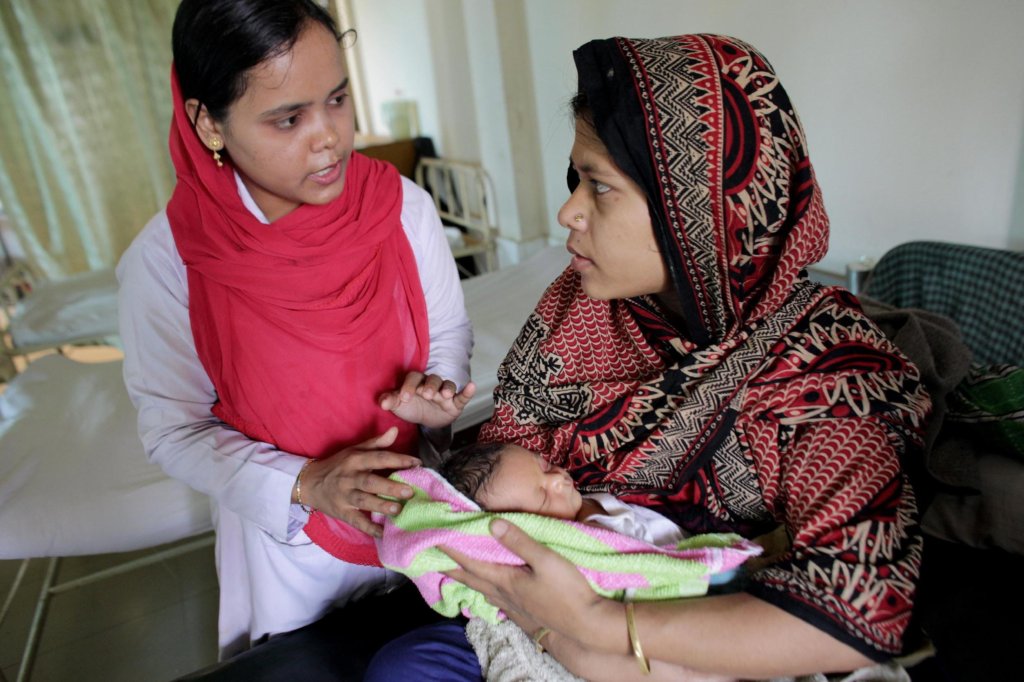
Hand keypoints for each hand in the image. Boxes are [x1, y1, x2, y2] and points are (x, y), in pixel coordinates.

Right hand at [297, 427, 419, 537]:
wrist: (309, 483)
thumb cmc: (337, 465)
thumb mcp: (354, 451)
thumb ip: (377, 443)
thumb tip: (395, 430)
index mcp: (355, 460)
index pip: (378, 458)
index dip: (398, 460)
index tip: (417, 463)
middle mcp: (349, 478)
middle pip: (370, 482)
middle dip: (390, 487)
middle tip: (410, 491)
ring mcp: (344, 496)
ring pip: (363, 501)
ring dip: (381, 506)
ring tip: (398, 510)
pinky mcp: (341, 512)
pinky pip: (356, 521)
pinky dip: (369, 528)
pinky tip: (384, 533)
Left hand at [378, 371, 476, 427]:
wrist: (426, 420)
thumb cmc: (412, 407)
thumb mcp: (399, 405)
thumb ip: (390, 401)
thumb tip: (382, 403)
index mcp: (416, 382)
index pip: (413, 378)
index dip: (409, 386)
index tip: (404, 398)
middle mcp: (431, 384)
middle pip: (432, 379)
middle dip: (430, 386)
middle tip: (426, 395)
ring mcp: (445, 393)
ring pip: (447, 385)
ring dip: (446, 388)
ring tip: (445, 394)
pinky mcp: (456, 403)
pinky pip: (463, 396)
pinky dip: (468, 391)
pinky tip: (472, 386)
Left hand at [441, 518, 608, 640]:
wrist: (586, 625)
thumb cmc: (568, 590)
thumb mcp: (546, 559)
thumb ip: (520, 541)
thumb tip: (493, 522)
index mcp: (505, 580)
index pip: (470, 562)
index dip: (452, 548)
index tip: (434, 536)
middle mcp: (503, 594)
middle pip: (470, 578)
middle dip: (450, 565)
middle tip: (431, 556)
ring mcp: (513, 606)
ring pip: (481, 589)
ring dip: (464, 578)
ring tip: (452, 570)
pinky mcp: (523, 612)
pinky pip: (494, 598)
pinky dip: (482, 590)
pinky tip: (487, 590)